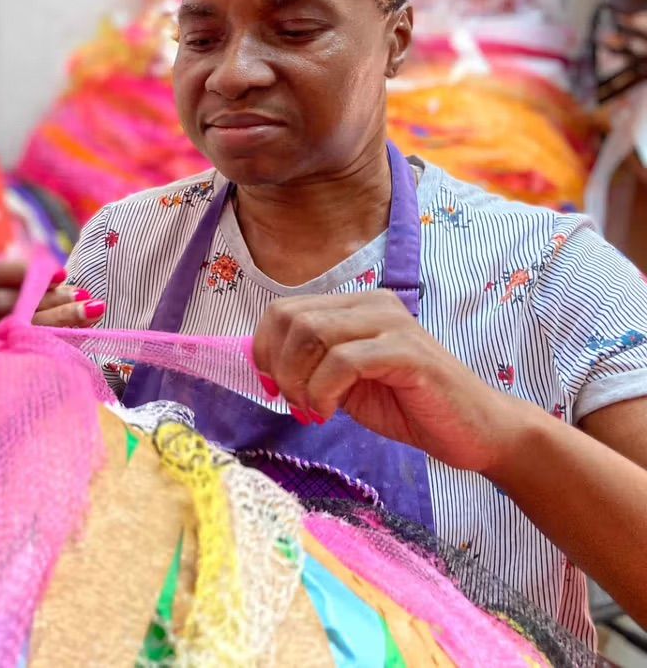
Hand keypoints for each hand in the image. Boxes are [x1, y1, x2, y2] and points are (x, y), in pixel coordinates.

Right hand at [0, 262, 104, 366]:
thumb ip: (23, 285)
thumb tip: (61, 278)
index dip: (28, 272)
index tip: (62, 274)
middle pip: (1, 303)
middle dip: (46, 298)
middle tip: (82, 296)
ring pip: (13, 331)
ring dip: (55, 320)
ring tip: (88, 312)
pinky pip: (16, 356)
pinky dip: (48, 343)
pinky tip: (75, 336)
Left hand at [252, 291, 536, 472]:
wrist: (474, 431)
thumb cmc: (408, 406)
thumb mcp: (346, 382)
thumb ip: (311, 365)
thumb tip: (263, 366)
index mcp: (355, 307)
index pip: (284, 310)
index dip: (264, 348)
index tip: (273, 385)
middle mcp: (373, 305)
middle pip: (291, 319)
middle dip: (278, 366)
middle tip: (294, 401)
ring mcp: (392, 324)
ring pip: (313, 334)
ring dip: (299, 380)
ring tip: (312, 409)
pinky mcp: (408, 352)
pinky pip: (344, 360)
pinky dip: (323, 390)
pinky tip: (329, 412)